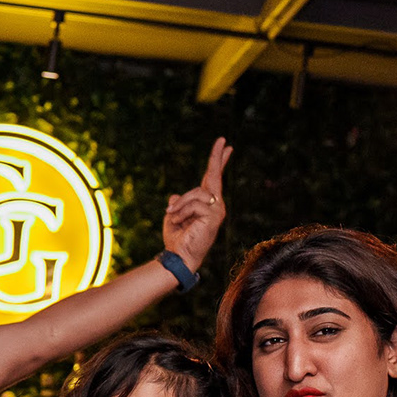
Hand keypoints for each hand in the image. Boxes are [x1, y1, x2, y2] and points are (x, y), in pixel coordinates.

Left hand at [162, 137, 231, 273]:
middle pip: (214, 176)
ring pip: (196, 193)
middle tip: (223, 140)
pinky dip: (182, 212)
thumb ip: (177, 205)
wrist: (179, 257)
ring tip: (172, 216)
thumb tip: (175, 196)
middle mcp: (216, 205)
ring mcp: (217, 210)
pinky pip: (195, 204)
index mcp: (206, 203)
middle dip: (217, 158)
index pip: (213, 179)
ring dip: (180, 205)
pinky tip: (179, 221)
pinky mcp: (214, 216)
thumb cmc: (177, 240)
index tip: (225, 146)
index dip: (218, 162)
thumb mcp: (173, 217)